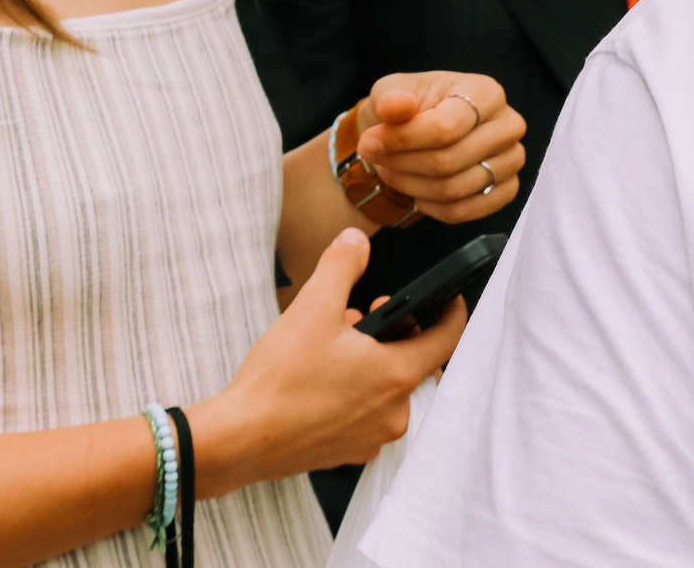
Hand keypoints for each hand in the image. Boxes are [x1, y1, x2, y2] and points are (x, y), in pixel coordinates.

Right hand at [186, 228, 463, 494]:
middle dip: (393, 332)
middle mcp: (394, 412)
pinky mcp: (350, 452)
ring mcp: (373, 437)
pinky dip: (355, 391)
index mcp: (396, 375)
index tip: (449, 297)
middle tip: (363, 313)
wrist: (241, 439)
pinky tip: (323, 377)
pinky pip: (366, 413)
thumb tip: (356, 240)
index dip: (451, 312)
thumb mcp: (312, 306)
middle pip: (413, 362)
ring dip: (370, 361)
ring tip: (334, 343)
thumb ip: (342, 265)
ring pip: (386, 388)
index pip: (447, 340)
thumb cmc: (280, 379)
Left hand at [354, 72, 525, 223]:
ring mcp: (512, 160)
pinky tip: (414, 190)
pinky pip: (464, 211)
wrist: (416, 133)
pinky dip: (430, 206)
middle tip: (376, 157)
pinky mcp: (506, 190)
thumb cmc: (407, 108)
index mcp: (486, 92)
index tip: (370, 141)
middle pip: (449, 160)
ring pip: (454, 189)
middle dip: (402, 163)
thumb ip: (390, 97)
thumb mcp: (390, 92)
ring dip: (411, 185)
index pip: (447, 127)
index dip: (403, 140)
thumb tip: (395, 106)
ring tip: (390, 170)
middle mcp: (508, 125)